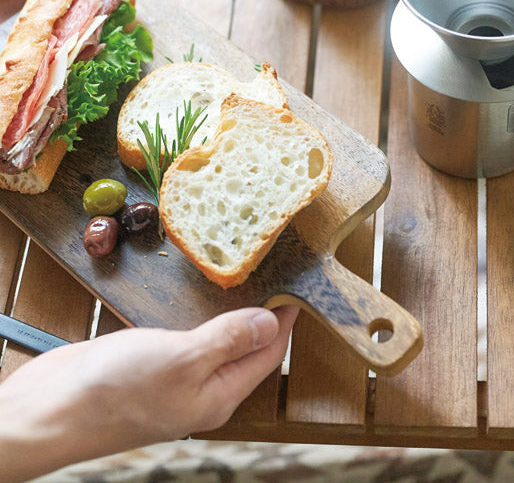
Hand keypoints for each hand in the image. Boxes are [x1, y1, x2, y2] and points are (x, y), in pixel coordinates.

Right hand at [0, 305, 297, 481]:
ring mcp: (175, 376)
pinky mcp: (151, 362)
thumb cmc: (115, 390)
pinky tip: (200, 294)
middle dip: (263, 314)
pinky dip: (200, 314)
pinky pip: (188, 335)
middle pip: (246, 347)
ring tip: (246, 276)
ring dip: (232, 312)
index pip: (268, 354)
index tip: (298, 284)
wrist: (47, 411)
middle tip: (276, 272)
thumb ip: (230, 339)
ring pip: (217, 340)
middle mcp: (203, 388)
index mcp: (219, 394)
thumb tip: (273, 323)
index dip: (285, 319)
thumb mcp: (184, 358)